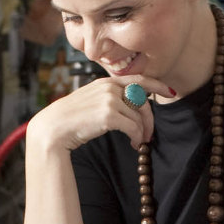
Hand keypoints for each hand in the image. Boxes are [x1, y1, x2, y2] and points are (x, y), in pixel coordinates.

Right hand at [30, 75, 173, 153]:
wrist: (53, 128)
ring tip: (138, 142)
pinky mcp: (109, 114)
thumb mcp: (91, 101)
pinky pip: (133, 127)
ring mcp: (109, 99)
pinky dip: (136, 137)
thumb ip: (109, 98)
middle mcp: (109, 87)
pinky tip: (132, 143)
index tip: (169, 91)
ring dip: (142, 132)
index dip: (157, 85)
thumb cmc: (71, 118)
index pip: (138, 79)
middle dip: (150, 120)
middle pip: (143, 101)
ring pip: (138, 117)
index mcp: (106, 82)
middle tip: (149, 135)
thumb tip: (131, 107)